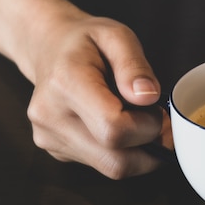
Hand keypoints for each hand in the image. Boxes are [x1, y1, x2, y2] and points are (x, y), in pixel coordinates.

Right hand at [25, 12, 169, 178]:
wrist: (48, 49)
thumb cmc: (85, 42)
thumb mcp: (116, 35)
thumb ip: (134, 65)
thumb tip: (148, 97)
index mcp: (65, 83)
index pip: (114, 129)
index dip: (148, 127)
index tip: (157, 110)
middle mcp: (50, 116)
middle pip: (115, 160)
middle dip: (148, 148)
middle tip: (157, 123)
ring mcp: (50, 138)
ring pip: (112, 168)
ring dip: (137, 153)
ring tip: (136, 121)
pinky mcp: (56, 152)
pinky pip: (101, 166)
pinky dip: (119, 153)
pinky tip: (115, 127)